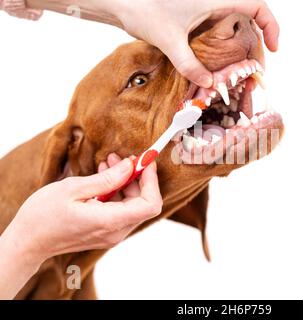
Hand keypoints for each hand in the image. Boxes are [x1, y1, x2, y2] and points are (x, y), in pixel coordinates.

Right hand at [2, 153, 161, 266]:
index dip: (152, 181)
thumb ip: (107, 179)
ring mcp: (111, 234)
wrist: (27, 242)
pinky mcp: (106, 232)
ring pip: (133, 205)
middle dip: (138, 177)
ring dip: (126, 182)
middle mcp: (115, 232)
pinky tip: (104, 177)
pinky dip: (117, 191)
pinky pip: (121, 210)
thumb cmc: (43, 216)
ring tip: (109, 162)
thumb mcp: (73, 189)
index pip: (150, 204)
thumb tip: (130, 166)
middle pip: (143, 203)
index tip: (145, 162)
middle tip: (124, 157)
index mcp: (109, 221)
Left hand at [113, 0, 279, 87]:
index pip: (257, 5)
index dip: (271, 25)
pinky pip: (219, 32)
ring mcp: (206, 9)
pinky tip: (223, 66)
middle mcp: (214, 2)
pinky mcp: (197, 18)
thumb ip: (190, 64)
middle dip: (256, 45)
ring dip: (242, 48)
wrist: (121, 2)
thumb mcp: (170, 40)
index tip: (273, 47)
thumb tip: (209, 84)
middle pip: (249, 20)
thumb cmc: (143, 10)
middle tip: (255, 70)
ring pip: (235, 27)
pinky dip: (226, 48)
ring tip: (243, 71)